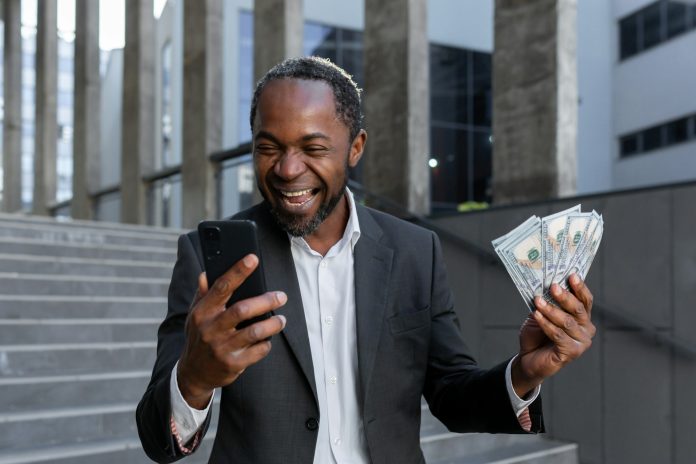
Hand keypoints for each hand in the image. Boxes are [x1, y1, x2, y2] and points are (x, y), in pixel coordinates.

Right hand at [177, 254, 287, 408]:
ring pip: (254, 332)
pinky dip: (266, 343)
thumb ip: (202, 294)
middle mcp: (211, 329)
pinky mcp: (232, 364)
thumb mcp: (195, 315)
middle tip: (281, 296)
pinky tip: (268, 339)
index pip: (221, 287)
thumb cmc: (199, 336)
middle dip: (266, 301)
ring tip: (281, 319)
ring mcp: (222, 348)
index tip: (252, 259)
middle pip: (243, 310)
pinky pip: (257, 351)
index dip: (238, 271)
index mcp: (203, 312)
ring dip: (273, 324)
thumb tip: (204, 273)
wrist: (193, 373)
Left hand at [511, 273, 595, 397]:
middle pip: (579, 309)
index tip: (571, 275)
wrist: (528, 358)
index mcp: (582, 317)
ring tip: (537, 301)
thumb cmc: (537, 334)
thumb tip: (546, 283)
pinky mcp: (572, 352)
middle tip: (553, 286)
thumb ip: (548, 301)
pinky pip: (558, 335)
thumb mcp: (542, 313)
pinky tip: (536, 315)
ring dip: (551, 310)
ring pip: (567, 322)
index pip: (585, 300)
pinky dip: (546, 323)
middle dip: (565, 297)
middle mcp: (586, 329)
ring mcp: (581, 342)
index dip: (580, 287)